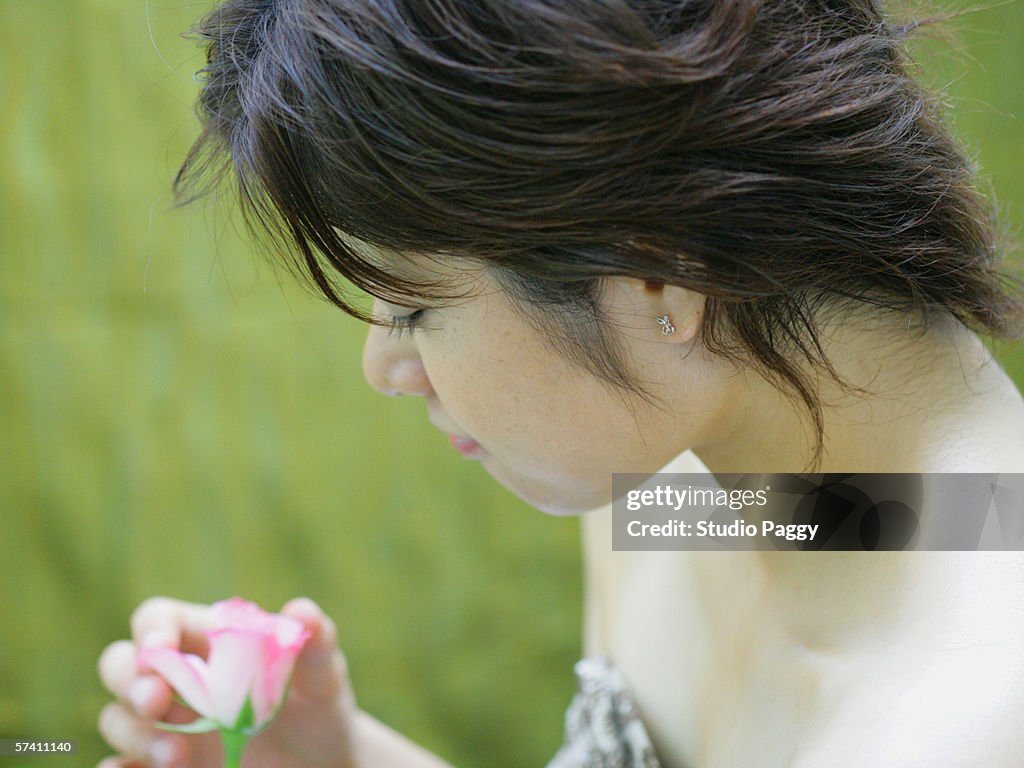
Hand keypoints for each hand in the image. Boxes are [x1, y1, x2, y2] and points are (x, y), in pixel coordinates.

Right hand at [97, 597, 355, 767]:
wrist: (321, 760)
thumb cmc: (316, 704)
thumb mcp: (322, 674)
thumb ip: (316, 641)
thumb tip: (300, 610)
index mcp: (208, 639)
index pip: (160, 619)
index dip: (152, 629)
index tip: (160, 649)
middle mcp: (177, 678)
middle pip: (121, 663)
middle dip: (128, 680)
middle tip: (154, 702)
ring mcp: (166, 723)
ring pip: (116, 717)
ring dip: (133, 732)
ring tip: (175, 755)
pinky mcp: (165, 763)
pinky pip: (121, 764)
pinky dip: (118, 767)